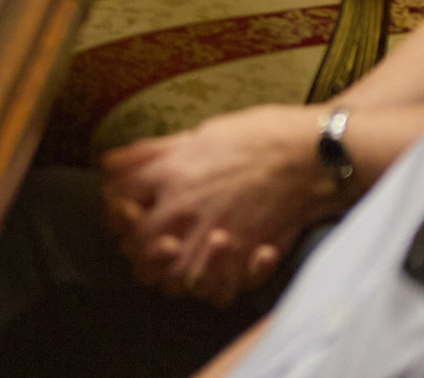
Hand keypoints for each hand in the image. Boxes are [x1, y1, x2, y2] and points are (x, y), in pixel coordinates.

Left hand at [101, 105, 330, 305]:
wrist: (310, 155)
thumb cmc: (257, 136)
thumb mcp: (196, 134)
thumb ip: (153, 153)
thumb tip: (113, 162)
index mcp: (169, 174)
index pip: (116, 199)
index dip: (115, 206)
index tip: (124, 208)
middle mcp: (185, 207)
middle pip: (138, 243)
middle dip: (137, 244)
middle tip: (146, 241)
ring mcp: (214, 235)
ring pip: (171, 273)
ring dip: (170, 272)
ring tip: (177, 263)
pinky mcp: (244, 255)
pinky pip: (214, 289)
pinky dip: (209, 287)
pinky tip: (210, 274)